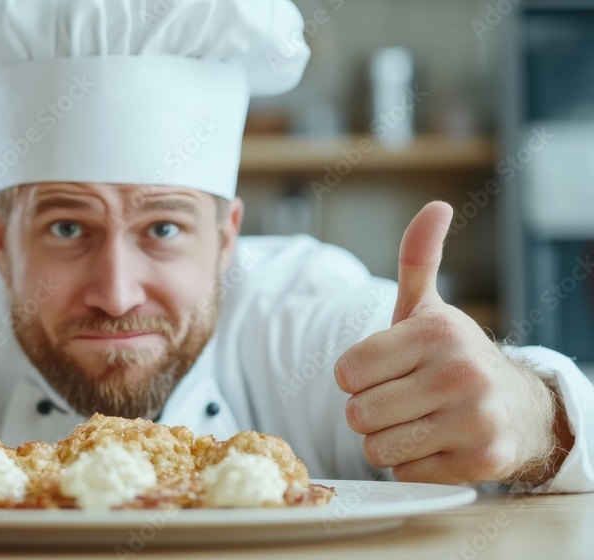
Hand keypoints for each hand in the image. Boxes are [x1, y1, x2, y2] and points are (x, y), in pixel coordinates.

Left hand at [335, 201, 561, 484]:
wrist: (521, 409)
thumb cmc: (453, 358)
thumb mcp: (429, 309)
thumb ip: (418, 259)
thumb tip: (435, 206)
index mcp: (435, 333)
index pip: (346, 371)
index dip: (354, 377)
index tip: (380, 372)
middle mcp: (459, 373)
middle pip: (358, 414)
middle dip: (368, 412)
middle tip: (399, 401)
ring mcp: (474, 420)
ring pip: (377, 448)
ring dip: (386, 441)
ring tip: (416, 422)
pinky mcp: (480, 462)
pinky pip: (405, 474)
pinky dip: (412, 466)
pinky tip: (438, 445)